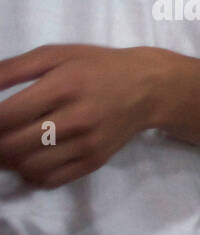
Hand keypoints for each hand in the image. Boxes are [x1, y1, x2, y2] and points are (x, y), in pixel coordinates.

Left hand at [0, 45, 164, 187]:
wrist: (150, 88)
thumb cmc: (98, 67)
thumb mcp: (55, 54)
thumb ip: (12, 68)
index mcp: (62, 87)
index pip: (6, 116)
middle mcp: (76, 119)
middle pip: (12, 146)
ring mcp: (87, 144)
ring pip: (29, 167)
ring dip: (9, 161)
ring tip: (9, 148)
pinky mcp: (95, 161)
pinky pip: (52, 180)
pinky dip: (32, 174)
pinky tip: (31, 158)